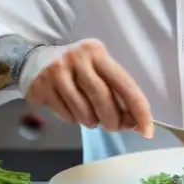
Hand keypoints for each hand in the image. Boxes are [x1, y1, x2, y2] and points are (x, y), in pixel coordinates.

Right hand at [19, 39, 153, 137]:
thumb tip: (136, 122)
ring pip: (84, 111)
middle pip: (103, 99)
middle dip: (113, 121)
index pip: (125, 84)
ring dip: (91, 122)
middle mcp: (77, 58)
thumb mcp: (98, 69)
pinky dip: (73, 120)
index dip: (139, 110)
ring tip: (89, 115)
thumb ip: (116, 91)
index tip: (147, 131)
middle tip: (114, 127)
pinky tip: (71, 110)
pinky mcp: (41, 87)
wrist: (36, 61)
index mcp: (97, 52)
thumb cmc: (77, 69)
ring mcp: (57, 72)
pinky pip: (66, 116)